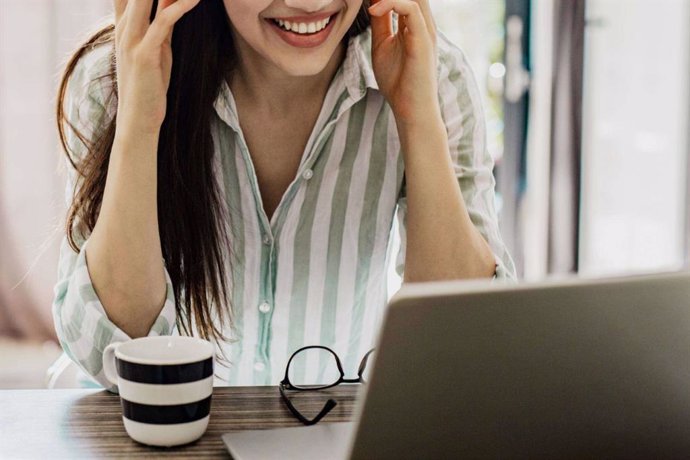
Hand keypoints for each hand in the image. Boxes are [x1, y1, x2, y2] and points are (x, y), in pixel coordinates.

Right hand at [113, 0, 200, 134]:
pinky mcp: (145, 54)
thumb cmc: (150, 88)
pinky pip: (163, 22)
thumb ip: (162, 27)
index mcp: (124, 27)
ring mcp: (132, 40)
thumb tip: (173, 7)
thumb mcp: (157, 52)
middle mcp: (123, 28)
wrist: (138, 121)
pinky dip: (179, 6)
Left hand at [367, 0, 438, 125]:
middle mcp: (423, 22)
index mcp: (414, 23)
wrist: (410, 108)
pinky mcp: (424, 39)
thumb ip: (380, 22)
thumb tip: (372, 2)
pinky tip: (373, 11)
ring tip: (371, 1)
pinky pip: (411, 9)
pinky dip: (391, 3)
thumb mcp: (381, 44)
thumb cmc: (397, 81)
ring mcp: (425, 29)